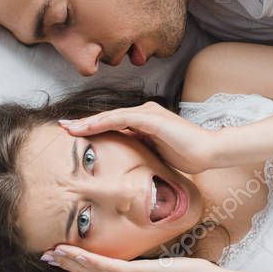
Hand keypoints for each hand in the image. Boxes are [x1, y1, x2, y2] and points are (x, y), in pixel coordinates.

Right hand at [42, 244, 214, 271]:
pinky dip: (91, 262)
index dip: (75, 266)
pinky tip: (78, 254)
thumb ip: (145, 260)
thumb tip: (138, 250)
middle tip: (45, 254)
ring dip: (72, 262)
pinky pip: (109, 268)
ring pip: (94, 271)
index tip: (57, 256)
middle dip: (66, 264)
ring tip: (53, 252)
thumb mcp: (159, 264)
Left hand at [59, 101, 218, 173]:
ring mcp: (149, 114)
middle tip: (63, 127)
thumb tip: (126, 158)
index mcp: (147, 122)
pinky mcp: (151, 119)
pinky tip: (87, 127)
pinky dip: (102, 122)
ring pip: (111, 116)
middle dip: (85, 123)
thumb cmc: (188, 156)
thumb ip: (142, 149)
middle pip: (109, 117)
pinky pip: (121, 119)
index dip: (94, 128)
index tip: (75, 134)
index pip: (115, 123)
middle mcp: (146, 113)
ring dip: (88, 122)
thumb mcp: (157, 153)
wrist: (209, 152)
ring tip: (69, 128)